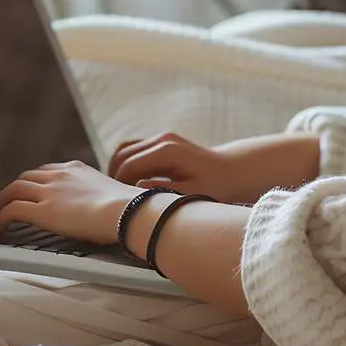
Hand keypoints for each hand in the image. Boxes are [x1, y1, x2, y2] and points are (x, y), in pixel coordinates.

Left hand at [0, 161, 142, 243]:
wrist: (126, 211)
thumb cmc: (127, 208)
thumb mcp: (111, 192)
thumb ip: (100, 196)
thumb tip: (106, 210)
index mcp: (76, 169)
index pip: (47, 171)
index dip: (34, 180)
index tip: (30, 188)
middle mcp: (59, 176)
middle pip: (26, 178)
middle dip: (13, 188)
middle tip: (6, 200)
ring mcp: (49, 192)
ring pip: (14, 190)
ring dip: (1, 201)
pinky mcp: (42, 210)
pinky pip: (12, 210)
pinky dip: (1, 217)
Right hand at [107, 132, 320, 204]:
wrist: (233, 171)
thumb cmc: (216, 186)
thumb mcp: (193, 194)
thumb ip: (164, 191)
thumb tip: (137, 189)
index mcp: (167, 151)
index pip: (128, 166)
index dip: (119, 187)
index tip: (120, 207)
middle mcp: (161, 139)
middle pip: (121, 155)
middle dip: (113, 177)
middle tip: (114, 202)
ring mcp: (161, 138)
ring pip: (123, 150)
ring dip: (116, 170)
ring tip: (118, 194)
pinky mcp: (161, 142)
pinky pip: (133, 150)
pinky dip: (125, 165)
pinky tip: (128, 185)